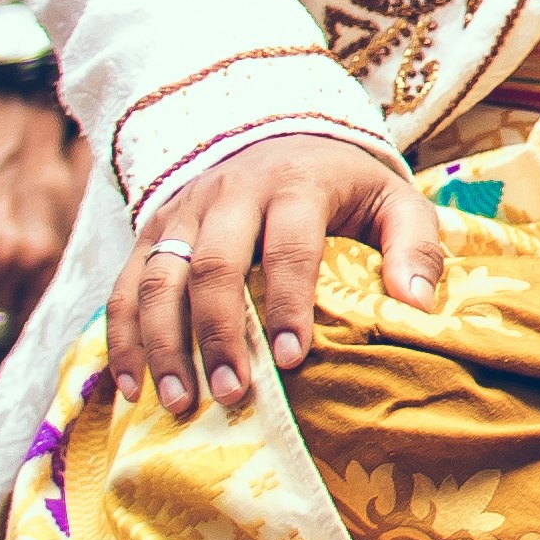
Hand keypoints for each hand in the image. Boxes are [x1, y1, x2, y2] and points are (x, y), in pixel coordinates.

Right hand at [111, 134, 448, 419]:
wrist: (282, 137)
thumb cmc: (344, 188)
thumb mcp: (393, 201)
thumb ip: (415, 246)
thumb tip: (416, 305)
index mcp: (295, 183)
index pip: (287, 245)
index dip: (287, 303)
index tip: (292, 359)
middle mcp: (229, 193)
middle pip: (212, 265)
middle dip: (218, 334)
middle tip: (232, 393)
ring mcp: (183, 211)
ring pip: (158, 279)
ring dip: (164, 344)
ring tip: (180, 402)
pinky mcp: (152, 231)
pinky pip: (124, 286)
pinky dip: (123, 338)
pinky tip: (132, 386)